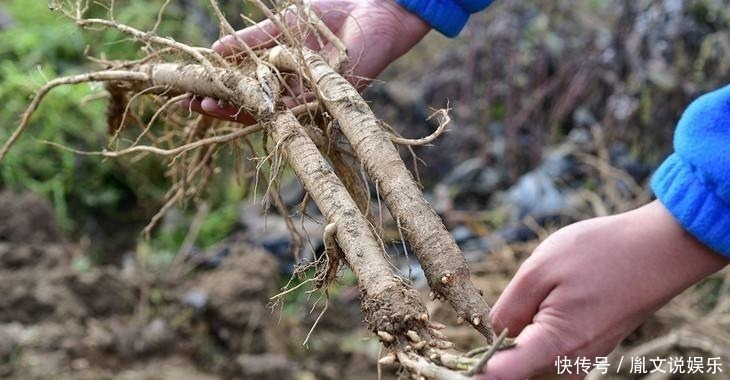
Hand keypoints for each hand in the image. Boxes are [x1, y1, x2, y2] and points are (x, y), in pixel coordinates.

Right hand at [187, 0, 429, 122]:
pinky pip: (298, 106)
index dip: (216, 90)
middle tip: (192, 105)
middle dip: (220, 105)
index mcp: (281, 73)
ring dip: (239, 110)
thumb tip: (214, 50)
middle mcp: (293, 90)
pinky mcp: (330, 96)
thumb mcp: (282, 25)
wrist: (371, 8)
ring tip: (211, 106)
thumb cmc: (330, 15)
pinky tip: (250, 102)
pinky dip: (274, 105)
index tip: (188, 90)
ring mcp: (310, 96)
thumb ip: (252, 41)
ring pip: (271, 111)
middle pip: (252, 105)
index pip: (242, 87)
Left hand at [482, 201, 727, 378]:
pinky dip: (541, 328)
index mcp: (555, 345)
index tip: (450, 362)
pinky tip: (557, 296)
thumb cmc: (601, 253)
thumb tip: (489, 337)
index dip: (473, 368)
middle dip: (498, 343)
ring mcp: (584, 357)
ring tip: (545, 291)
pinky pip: (552, 347)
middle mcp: (571, 362)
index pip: (500, 374)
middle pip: (515, 366)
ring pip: (533, 355)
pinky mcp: (591, 347)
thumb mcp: (540, 270)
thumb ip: (509, 310)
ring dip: (522, 333)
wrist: (661, 248)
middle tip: (508, 305)